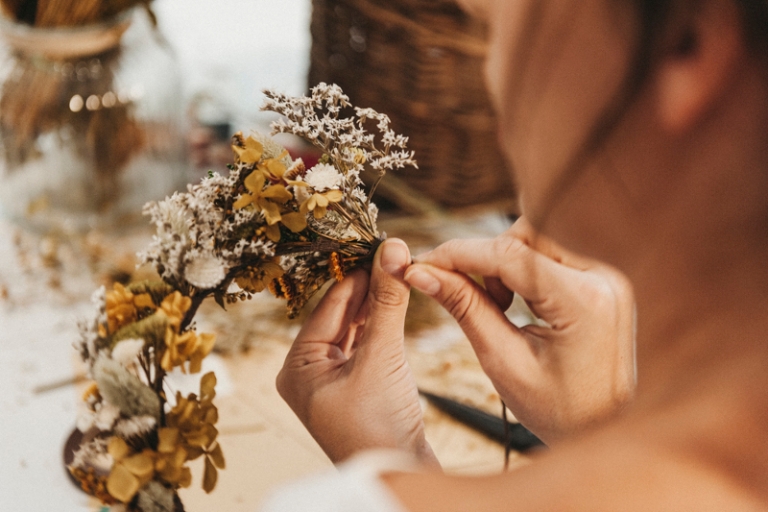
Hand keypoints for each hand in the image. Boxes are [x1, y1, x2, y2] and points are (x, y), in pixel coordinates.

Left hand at [276, 239, 438, 466]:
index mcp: (296, 366)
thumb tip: (394, 250)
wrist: (401, 477)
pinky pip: (364, 347)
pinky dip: (380, 328)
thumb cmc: (379, 427)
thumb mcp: (383, 356)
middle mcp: (307, 372)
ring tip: (399, 275)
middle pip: (339, 316)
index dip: (356, 274)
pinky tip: (395, 306)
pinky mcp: (354, 389)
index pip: (328, 306)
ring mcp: (330, 382)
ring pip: (354, 330)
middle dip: (368, 288)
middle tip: (395, 256)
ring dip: (376, 306)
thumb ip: (387, 302)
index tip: (381, 245)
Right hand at [405, 218, 635, 444]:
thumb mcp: (503, 361)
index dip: (458, 254)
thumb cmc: (559, 410)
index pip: (509, 254)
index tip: (423, 264)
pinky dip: (524, 268)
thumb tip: (422, 273)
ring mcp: (608, 275)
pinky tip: (517, 302)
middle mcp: (604, 277)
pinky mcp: (603, 279)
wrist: (606, 430)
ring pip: (538, 237)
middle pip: (527, 233)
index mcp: (585, 300)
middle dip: (488, 257)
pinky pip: (552, 253)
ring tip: (500, 307)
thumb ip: (465, 308)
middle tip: (472, 296)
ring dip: (505, 262)